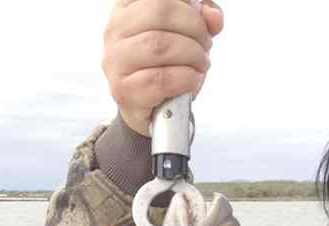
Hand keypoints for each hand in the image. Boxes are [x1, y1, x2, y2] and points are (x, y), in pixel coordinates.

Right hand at [102, 0, 223, 135]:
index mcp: (127, 7)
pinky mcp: (124, 91)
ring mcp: (116, 61)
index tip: (201, 19)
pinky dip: (185, 79)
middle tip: (205, 45)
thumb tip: (213, 18)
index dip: (186, 4)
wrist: (153, 110)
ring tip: (201, 64)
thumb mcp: (186, 36)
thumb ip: (201, 19)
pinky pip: (160, 79)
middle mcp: (115, 30)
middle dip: (194, 28)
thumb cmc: (167, 67)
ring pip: (159, 45)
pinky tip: (192, 80)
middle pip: (160, 12)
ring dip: (192, 55)